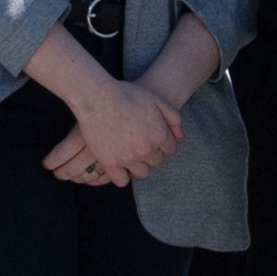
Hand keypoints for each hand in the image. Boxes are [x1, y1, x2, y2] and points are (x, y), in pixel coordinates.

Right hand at [42, 81, 182, 185]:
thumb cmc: (126, 95)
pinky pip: (122, 180)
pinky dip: (121, 175)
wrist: (96, 98)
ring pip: (142, 173)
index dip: (161, 142)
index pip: (170, 149)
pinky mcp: (110, 163)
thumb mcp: (155, 99)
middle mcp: (146, 149)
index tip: (150, 137)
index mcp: (160, 135)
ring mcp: (128, 158)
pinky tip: (118, 165)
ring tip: (128, 154)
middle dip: (150, 153)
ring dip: (138, 165)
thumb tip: (180, 137)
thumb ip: (173, 118)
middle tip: (138, 143)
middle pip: (156, 161)